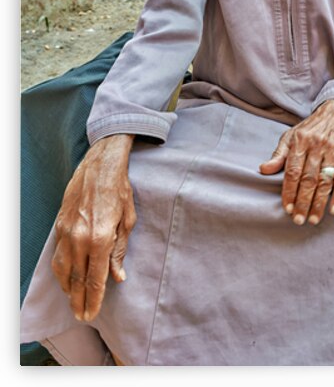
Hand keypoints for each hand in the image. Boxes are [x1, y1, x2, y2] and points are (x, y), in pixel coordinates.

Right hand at [51, 134, 135, 321]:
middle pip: (76, 279)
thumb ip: (120, 251)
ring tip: (74, 300)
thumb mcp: (127, 221)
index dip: (94, 299)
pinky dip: (60, 270)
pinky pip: (57, 254)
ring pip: (62, 269)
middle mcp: (80, 238)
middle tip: (81, 316)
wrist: (100, 165)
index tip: (92, 314)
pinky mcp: (60, 225)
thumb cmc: (119, 190)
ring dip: (68, 288)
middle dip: (79, 300)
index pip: (95, 278)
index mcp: (100, 238)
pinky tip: (66, 277)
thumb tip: (118, 277)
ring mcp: (66, 232)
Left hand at [259, 99, 333, 225]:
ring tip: (313, 219)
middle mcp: (316, 147)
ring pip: (325, 181)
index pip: (293, 171)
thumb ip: (278, 155)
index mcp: (299, 142)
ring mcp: (332, 152)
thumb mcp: (289, 137)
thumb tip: (263, 169)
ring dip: (319, 203)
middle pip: (309, 179)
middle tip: (298, 220)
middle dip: (303, 202)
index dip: (289, 191)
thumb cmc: (308, 129)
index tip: (287, 208)